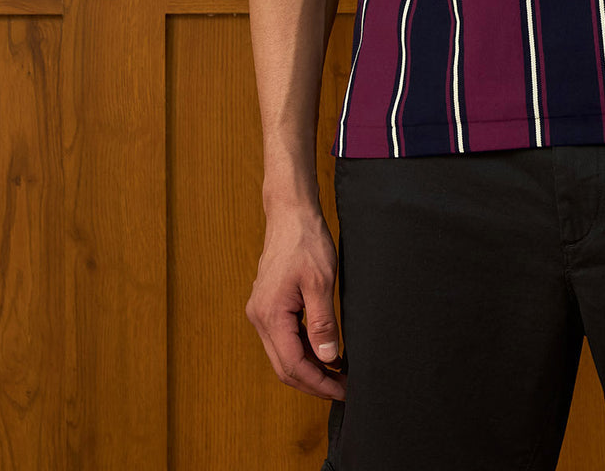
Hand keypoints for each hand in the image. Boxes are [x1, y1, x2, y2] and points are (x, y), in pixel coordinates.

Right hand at [246, 207, 345, 399]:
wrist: (290, 214)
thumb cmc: (305, 241)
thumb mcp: (320, 282)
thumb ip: (323, 322)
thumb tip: (328, 358)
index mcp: (270, 315)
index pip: (293, 365)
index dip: (318, 383)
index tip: (343, 389)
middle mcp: (260, 318)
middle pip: (284, 366)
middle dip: (314, 382)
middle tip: (343, 388)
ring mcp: (262, 312)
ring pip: (283, 355)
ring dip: (309, 368)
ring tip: (338, 373)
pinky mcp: (269, 306)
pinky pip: (284, 339)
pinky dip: (304, 351)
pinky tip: (324, 351)